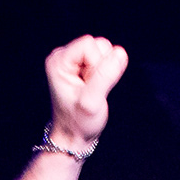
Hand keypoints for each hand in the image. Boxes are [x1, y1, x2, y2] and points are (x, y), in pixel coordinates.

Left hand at [44, 36, 128, 151]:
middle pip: (98, 44)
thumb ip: (105, 76)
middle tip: (91, 88)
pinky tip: (94, 86)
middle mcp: (63, 56)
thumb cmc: (78, 122)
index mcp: (59, 61)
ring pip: (104, 50)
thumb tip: (120, 53)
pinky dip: (106, 72)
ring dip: (105, 70)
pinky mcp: (83, 64)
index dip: (97, 64)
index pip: (90, 44)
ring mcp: (73, 59)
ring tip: (92, 88)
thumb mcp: (91, 102)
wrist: (74, 135)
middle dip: (102, 67)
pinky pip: (105, 58)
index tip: (89, 85)